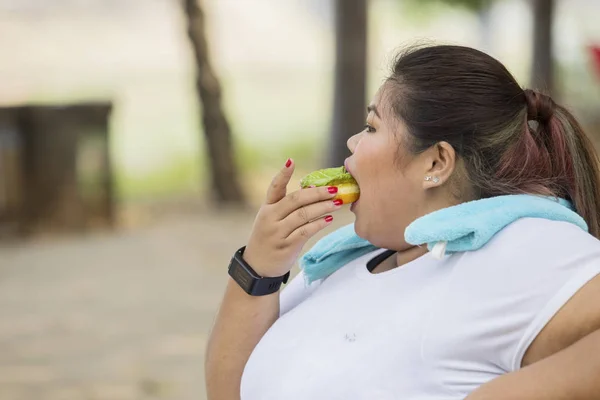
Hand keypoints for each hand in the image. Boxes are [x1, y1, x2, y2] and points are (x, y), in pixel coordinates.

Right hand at [243, 159, 343, 277]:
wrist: (257, 268)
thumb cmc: (269, 239)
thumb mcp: (271, 220)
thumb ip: (287, 208)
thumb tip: (314, 190)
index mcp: (266, 208)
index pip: (274, 188)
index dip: (282, 174)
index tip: (291, 161)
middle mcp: (270, 218)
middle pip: (295, 200)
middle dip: (317, 193)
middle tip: (334, 188)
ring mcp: (277, 232)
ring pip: (303, 215)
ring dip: (322, 208)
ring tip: (338, 203)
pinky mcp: (286, 246)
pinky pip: (305, 232)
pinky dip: (318, 224)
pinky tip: (329, 219)